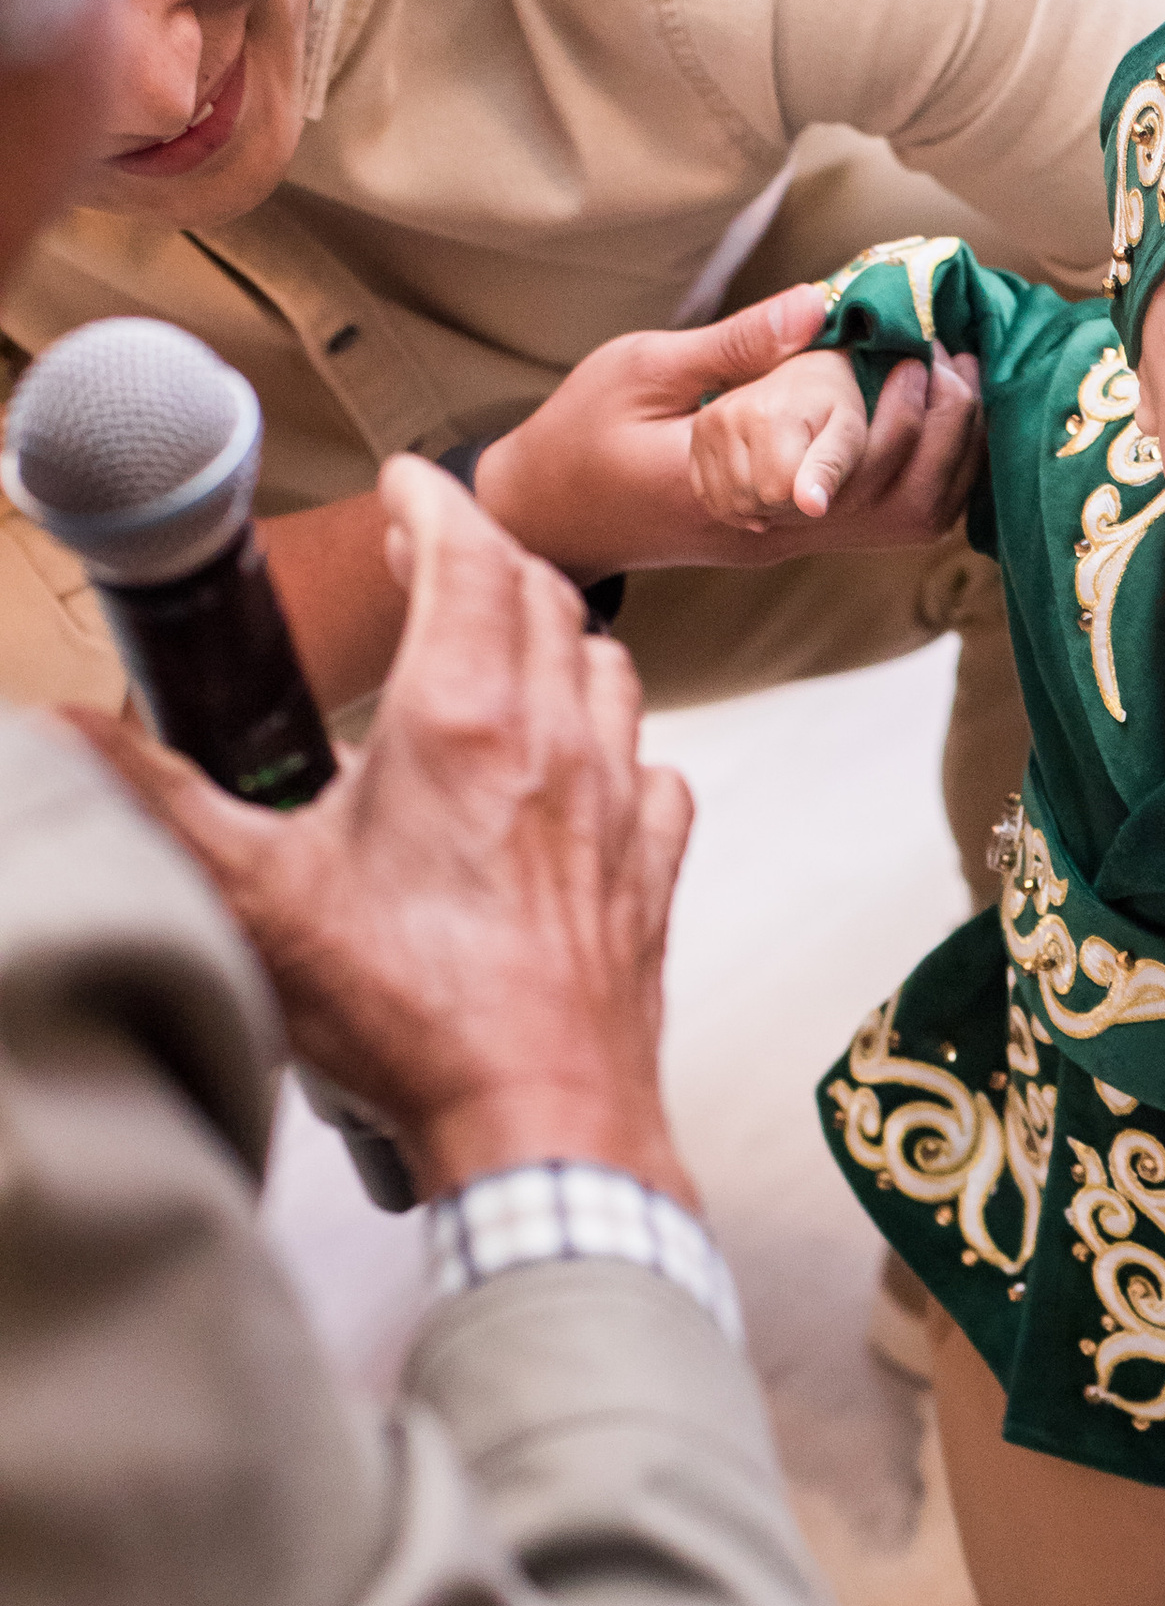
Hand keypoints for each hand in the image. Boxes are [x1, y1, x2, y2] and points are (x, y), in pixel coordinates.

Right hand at [74, 457, 696, 1201]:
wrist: (540, 1119)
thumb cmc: (414, 1019)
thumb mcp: (252, 897)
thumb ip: (158, 798)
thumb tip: (70, 733)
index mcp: (462, 719)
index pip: (468, 553)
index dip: (434, 502)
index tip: (406, 485)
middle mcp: (556, 742)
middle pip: (544, 597)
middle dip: (487, 558)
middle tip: (433, 557)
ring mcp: (616, 805)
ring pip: (609, 670)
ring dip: (556, 640)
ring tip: (501, 650)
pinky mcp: (650, 871)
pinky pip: (653, 771)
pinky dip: (616, 745)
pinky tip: (577, 774)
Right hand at [476, 283, 982, 577]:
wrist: (550, 513)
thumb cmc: (581, 434)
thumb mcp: (642, 369)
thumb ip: (733, 345)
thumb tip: (816, 303)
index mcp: (732, 490)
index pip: (846, 471)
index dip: (897, 416)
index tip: (916, 351)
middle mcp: (776, 529)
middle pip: (899, 503)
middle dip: (941, 427)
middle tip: (955, 354)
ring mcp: (789, 538)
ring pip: (904, 521)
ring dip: (944, 454)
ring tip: (957, 378)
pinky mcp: (793, 534)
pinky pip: (883, 519)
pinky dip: (923, 471)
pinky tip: (933, 414)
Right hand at [691, 348, 871, 529]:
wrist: (805, 375)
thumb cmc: (833, 409)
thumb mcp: (848, 436)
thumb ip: (830, 470)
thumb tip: (812, 507)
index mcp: (771, 415)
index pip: (778, 493)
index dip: (802, 498)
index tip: (815, 474)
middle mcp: (731, 416)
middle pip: (749, 499)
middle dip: (779, 504)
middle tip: (798, 477)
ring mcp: (709, 424)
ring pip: (727, 502)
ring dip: (756, 506)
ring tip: (778, 480)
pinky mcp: (698, 434)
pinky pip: (705, 494)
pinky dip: (731, 504)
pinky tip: (754, 490)